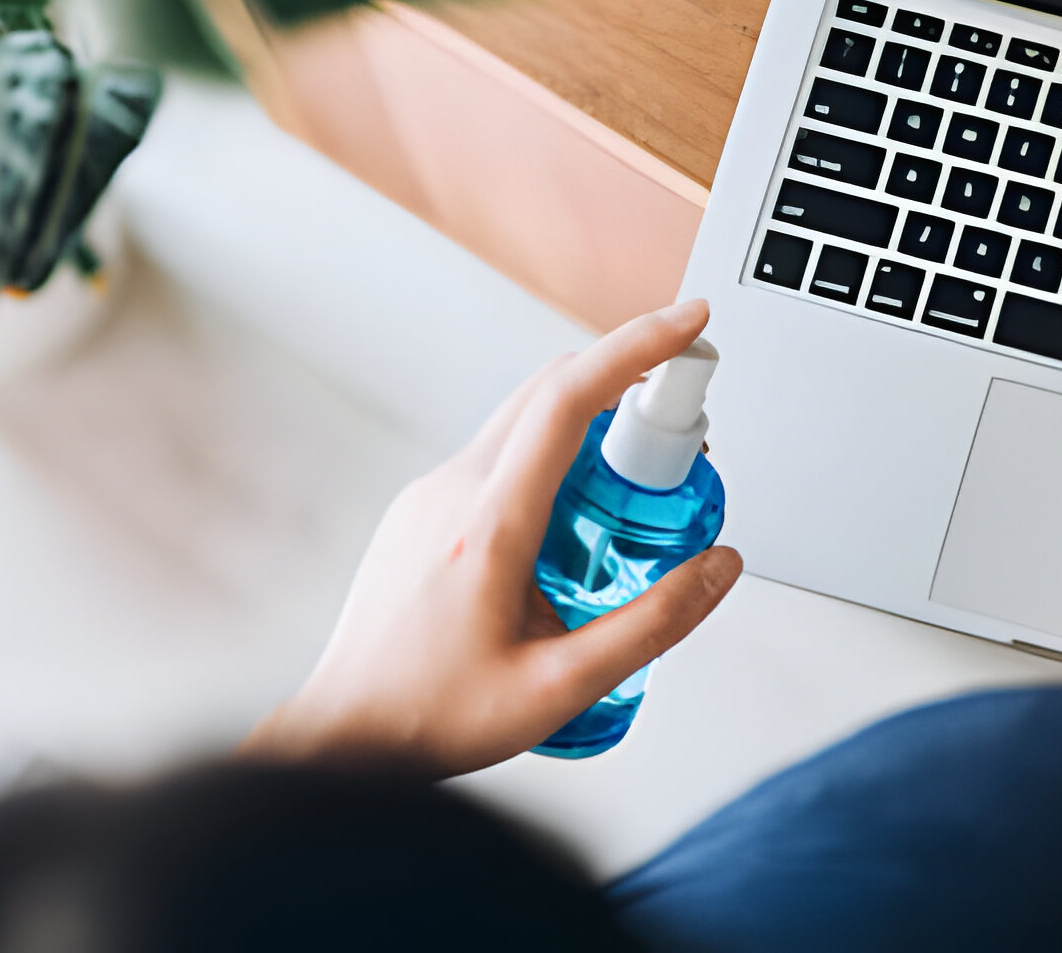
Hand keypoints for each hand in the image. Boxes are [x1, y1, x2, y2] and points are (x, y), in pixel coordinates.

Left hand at [243, 299, 741, 776]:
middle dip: (629, 384)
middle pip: (551, 392)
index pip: (570, 398)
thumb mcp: (563, 687)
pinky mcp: (423, 509)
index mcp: (489, 524)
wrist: (343, 739)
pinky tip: (576, 527)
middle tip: (685, 430)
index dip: (637, 346)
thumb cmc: (432, 718)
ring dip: (591, 427)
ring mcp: (431, 494)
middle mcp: (453, 491)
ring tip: (637, 497)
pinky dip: (554, 458)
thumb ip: (654, 624)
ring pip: (524, 421)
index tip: (689, 322)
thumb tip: (719, 566)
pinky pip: (501, 454)